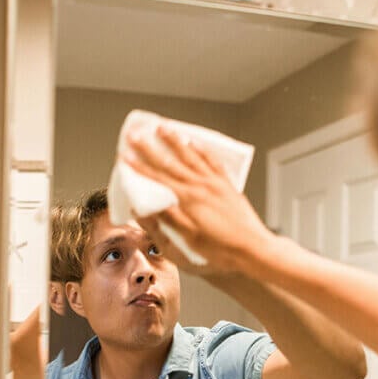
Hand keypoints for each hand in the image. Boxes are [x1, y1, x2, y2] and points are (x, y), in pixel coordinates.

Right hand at [124, 125, 276, 273]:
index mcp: (188, 200)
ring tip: (161, 127)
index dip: (138, 166)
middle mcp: (201, 186)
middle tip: (134, 135)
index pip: (157, 178)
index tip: (123, 156)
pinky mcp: (227, 185)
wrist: (254, 250)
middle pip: (170, 162)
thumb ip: (168, 220)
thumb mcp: (189, 241)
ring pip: (191, 155)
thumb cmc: (221, 251)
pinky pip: (212, 161)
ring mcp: (215, 183)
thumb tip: (146, 207)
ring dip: (174, 140)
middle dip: (149, 147)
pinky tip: (193, 141)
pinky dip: (201, 149)